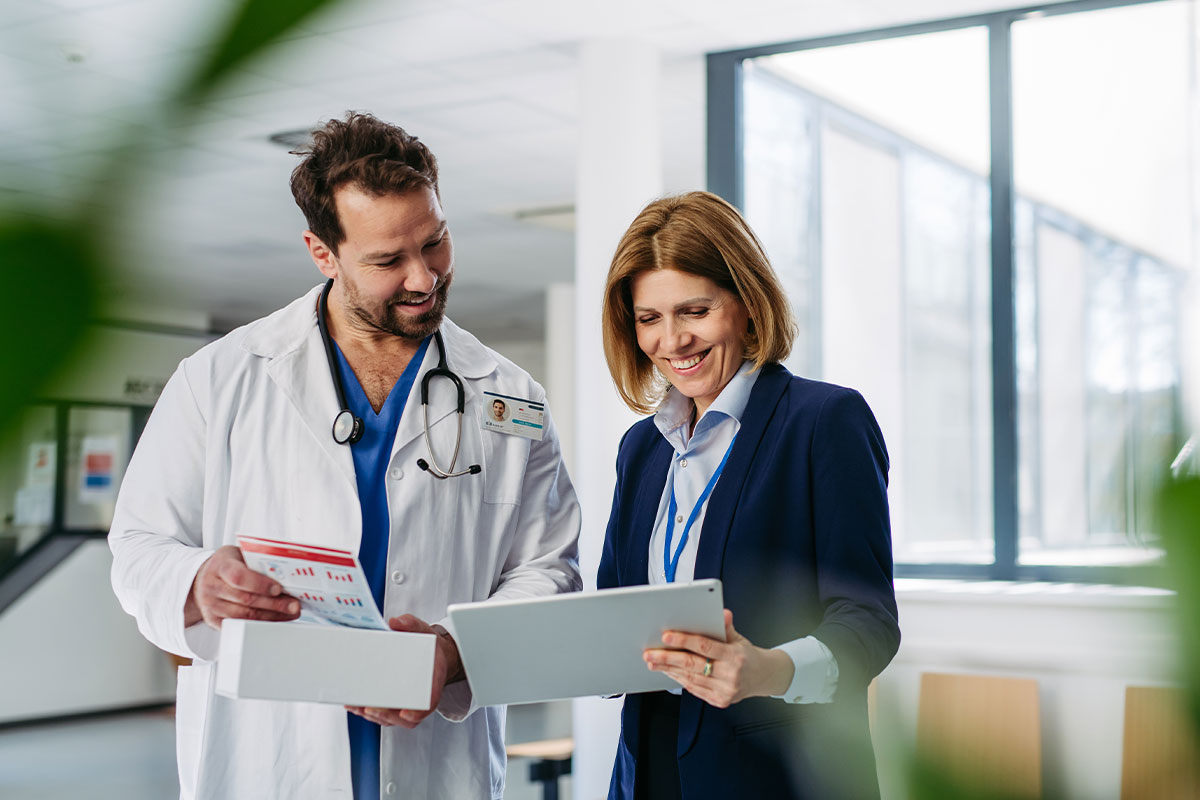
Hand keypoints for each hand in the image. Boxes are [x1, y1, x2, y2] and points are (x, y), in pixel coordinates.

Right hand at [184, 545, 299, 628]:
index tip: (278, 588)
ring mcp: (211, 605)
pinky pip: (240, 625)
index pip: (239, 576)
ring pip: (244, 616)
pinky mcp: (214, 620)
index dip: (260, 584)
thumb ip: (257, 562)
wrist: (204, 578)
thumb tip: (288, 572)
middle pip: (245, 599)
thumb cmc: (228, 564)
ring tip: (291, 613)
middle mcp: (212, 586)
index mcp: (220, 566)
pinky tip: (277, 619)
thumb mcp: (239, 555)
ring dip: (272, 616)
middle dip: (274, 604)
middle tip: (294, 605)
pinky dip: (262, 623)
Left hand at [345, 614, 464, 728]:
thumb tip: (396, 622)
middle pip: (407, 716)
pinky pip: (384, 715)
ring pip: (392, 718)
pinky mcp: (395, 705)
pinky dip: (369, 713)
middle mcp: (421, 696)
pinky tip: (355, 705)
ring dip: (374, 716)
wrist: (431, 655)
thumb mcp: (423, 630)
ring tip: (358, 707)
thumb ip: (411, 624)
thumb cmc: (428, 646)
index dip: (418, 711)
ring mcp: (408, 703)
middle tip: (370, 708)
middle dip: (387, 715)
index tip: (406, 713)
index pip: (429, 702)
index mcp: (433, 681)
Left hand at [644, 609, 794, 707]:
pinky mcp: (719, 701)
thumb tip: (722, 613)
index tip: (666, 636)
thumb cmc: (747, 655)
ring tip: (653, 662)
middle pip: (693, 665)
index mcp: (735, 656)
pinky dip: (680, 680)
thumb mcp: (739, 638)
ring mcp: (725, 690)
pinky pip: (694, 689)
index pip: (705, 646)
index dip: (684, 640)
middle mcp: (730, 675)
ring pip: (691, 679)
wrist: (764, 677)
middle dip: (668, 658)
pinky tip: (669, 672)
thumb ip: (726, 627)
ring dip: (669, 670)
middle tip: (649, 653)